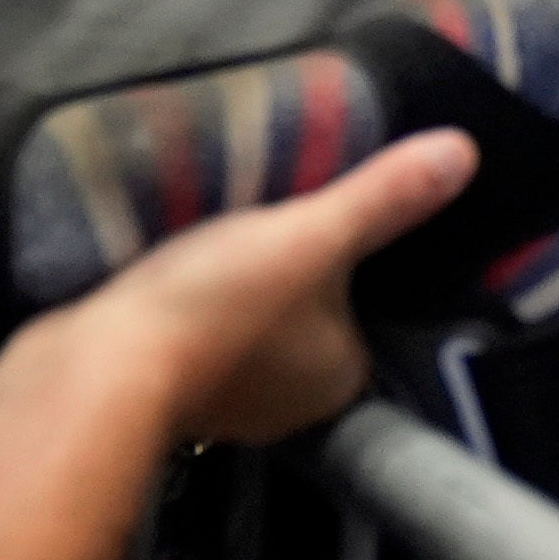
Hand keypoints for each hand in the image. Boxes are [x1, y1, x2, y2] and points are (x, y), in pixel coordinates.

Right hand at [83, 128, 483, 446]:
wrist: (95, 366)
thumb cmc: (219, 304)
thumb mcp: (311, 234)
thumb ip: (382, 198)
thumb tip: (463, 154)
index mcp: (344, 373)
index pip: (368, 307)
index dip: (352, 259)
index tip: (326, 214)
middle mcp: (294, 402)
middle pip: (305, 314)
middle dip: (289, 268)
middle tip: (269, 211)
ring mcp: (227, 404)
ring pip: (249, 323)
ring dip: (236, 283)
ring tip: (222, 225)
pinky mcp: (167, 389)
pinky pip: (198, 333)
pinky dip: (192, 303)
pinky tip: (176, 265)